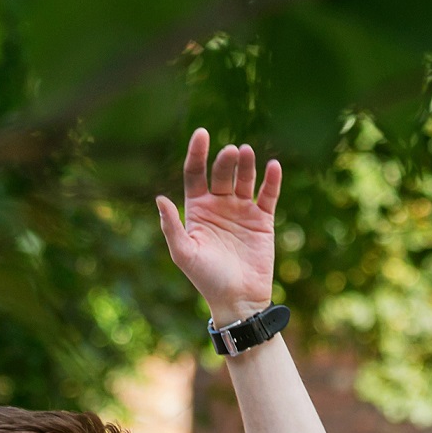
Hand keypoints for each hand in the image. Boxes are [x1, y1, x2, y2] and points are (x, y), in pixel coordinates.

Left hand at [154, 129, 281, 318]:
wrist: (238, 299)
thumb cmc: (207, 278)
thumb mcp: (184, 253)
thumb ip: (171, 226)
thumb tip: (159, 197)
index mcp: (197, 209)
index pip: (195, 173)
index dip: (197, 153)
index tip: (202, 133)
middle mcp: (219, 205)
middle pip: (221, 173)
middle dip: (225, 160)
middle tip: (231, 152)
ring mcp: (242, 210)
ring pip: (244, 179)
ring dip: (246, 165)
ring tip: (246, 152)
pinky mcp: (263, 219)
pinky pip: (268, 195)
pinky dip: (271, 180)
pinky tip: (273, 166)